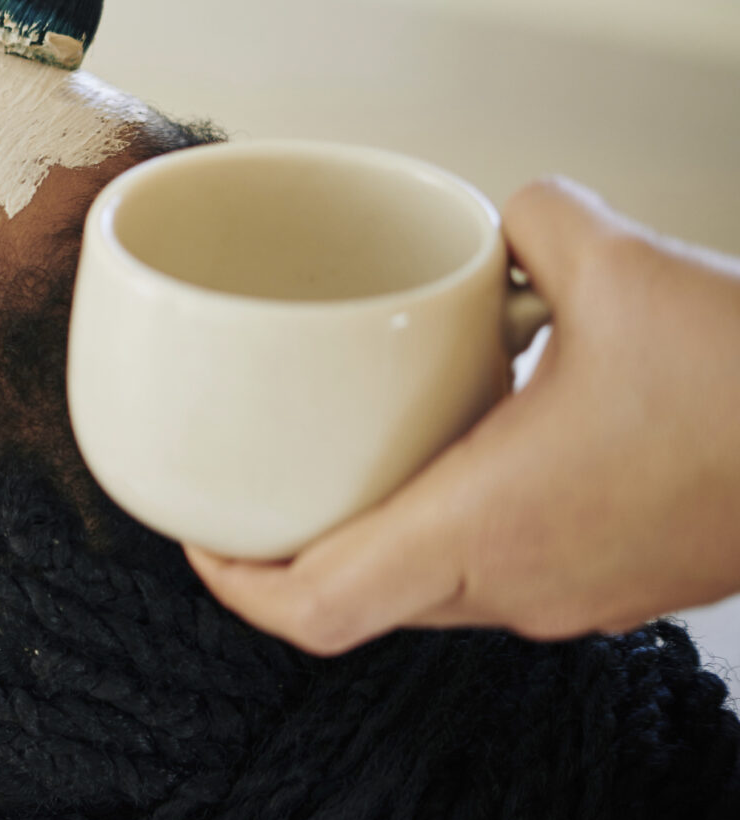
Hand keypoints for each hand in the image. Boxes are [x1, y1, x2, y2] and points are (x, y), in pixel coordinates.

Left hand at [187, 178, 739, 654]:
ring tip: (338, 464)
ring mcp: (576, 602)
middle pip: (358, 603)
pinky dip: (453, 531)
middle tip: (247, 486)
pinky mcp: (623, 586)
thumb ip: (526, 222)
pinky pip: (503, 576)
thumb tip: (498, 213)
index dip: (231, 580)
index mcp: (484, 529)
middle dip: (288, 554)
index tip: (195, 529)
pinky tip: (460, 455)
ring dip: (374, 540)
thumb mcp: (617, 262)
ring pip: (431, 592)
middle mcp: (517, 588)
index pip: (313, 606)